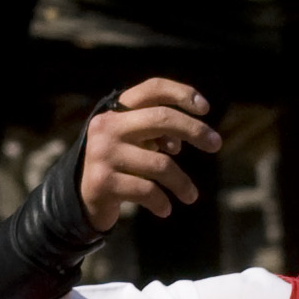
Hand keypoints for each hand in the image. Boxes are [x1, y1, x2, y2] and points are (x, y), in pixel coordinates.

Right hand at [82, 82, 220, 226]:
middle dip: (195, 130)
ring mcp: (103, 154)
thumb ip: (156, 132)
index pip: (152, 89)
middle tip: (216, 144)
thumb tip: (180, 140)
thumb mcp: (134, 142)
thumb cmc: (118, 165)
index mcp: (116, 111)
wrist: (81, 196)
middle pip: (162, 118)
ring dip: (182, 183)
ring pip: (161, 164)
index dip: (181, 93)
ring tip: (191, 196)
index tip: (206, 108)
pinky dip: (162, 203)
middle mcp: (107, 126)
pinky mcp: (103, 182)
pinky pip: (147, 191)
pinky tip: (165, 209)